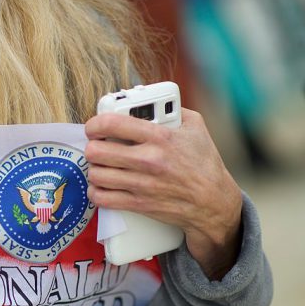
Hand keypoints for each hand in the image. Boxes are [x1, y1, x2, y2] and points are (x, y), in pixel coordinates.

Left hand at [84, 108, 241, 279]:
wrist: (213, 201)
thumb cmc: (204, 163)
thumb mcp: (195, 127)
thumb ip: (171, 110)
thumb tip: (148, 101)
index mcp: (160, 137)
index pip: (112, 123)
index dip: (95, 124)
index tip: (94, 127)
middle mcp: (148, 160)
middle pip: (96, 151)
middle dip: (92, 147)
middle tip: (97, 147)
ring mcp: (142, 184)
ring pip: (96, 175)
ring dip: (94, 169)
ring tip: (101, 166)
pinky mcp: (139, 204)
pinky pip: (102, 198)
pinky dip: (96, 192)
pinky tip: (101, 186)